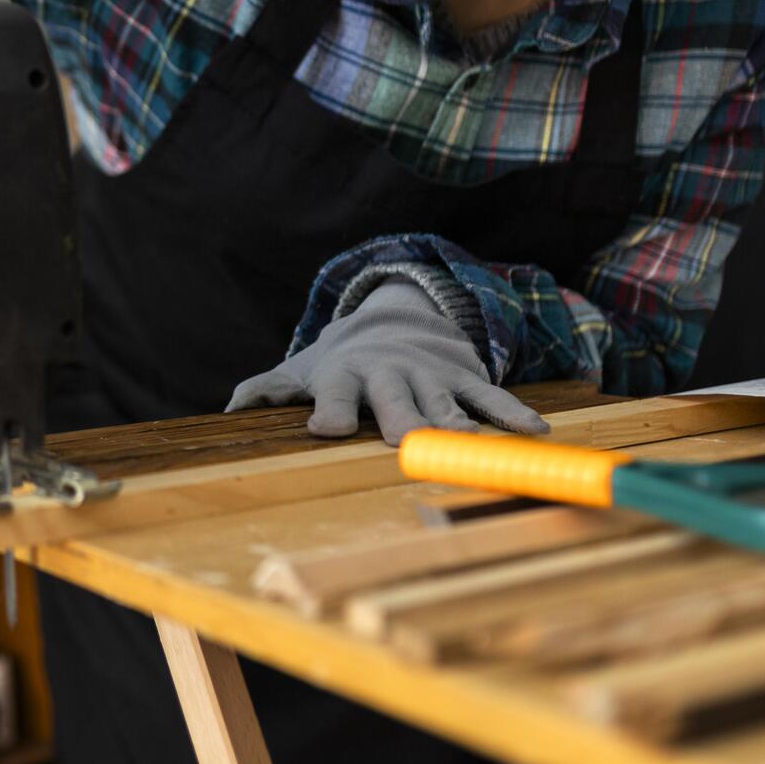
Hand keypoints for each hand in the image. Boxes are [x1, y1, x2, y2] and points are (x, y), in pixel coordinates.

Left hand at [226, 278, 550, 444]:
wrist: (394, 320)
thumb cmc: (341, 362)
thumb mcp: (302, 371)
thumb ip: (268, 390)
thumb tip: (229, 408)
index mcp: (347, 377)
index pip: (336, 396)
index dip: (331, 412)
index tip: (324, 429)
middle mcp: (390, 374)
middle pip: (395, 399)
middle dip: (401, 420)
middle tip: (405, 443)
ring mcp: (431, 375)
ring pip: (445, 402)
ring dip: (458, 422)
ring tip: (471, 442)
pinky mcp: (464, 377)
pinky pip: (491, 397)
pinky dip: (512, 414)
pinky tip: (535, 434)